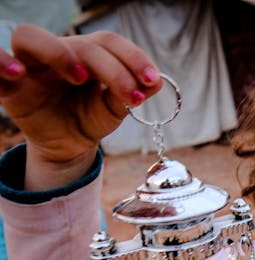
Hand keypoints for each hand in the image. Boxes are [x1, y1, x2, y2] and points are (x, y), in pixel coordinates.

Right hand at [0, 24, 161, 189]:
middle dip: (110, 66)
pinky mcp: (8, 84)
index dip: (132, 56)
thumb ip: (130, 93)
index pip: (108, 41)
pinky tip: (18, 73)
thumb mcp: (113, 108)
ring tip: (80, 77)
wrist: (68, 145)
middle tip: (128, 92)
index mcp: (88, 52)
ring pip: (29, 37)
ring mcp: (31, 65)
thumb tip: (156, 82)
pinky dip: (0, 61)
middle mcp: (59, 52)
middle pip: (79, 42)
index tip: (151, 80)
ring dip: (57, 52)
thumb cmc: (90, 118)